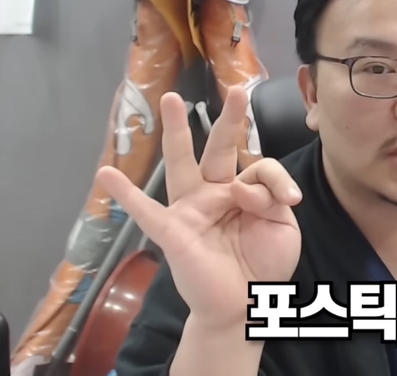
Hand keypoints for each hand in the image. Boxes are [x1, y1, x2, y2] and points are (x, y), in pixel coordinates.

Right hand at [98, 86, 301, 329]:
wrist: (247, 306)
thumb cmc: (263, 265)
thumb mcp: (282, 226)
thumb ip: (272, 197)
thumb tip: (243, 185)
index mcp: (243, 192)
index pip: (260, 167)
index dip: (277, 179)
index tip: (290, 199)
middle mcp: (215, 193)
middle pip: (219, 150)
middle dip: (228, 120)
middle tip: (236, 90)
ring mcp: (192, 210)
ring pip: (182, 165)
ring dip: (176, 132)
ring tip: (169, 99)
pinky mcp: (174, 232)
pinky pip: (146, 212)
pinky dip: (126, 194)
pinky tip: (106, 174)